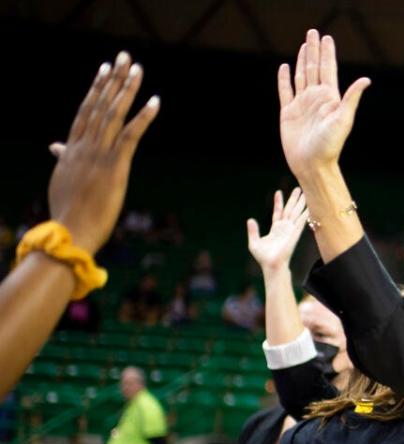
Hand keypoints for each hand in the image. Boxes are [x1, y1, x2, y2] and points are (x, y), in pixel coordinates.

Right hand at [48, 51, 159, 252]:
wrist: (71, 232)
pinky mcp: (115, 165)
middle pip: (100, 105)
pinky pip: (131, 135)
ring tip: (137, 68)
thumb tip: (55, 146)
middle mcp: (85, 146)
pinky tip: (155, 100)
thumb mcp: (63, 179)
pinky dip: (143, 116)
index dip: (95, 89)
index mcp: (73, 150)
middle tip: (124, 57)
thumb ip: (63, 159)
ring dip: (126, 89)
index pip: (85, 112)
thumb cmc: (68, 211)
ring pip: (114, 114)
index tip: (104, 70)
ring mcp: (99, 154)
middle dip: (113, 79)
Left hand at [247, 188, 308, 271]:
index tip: (279, 192)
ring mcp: (290, 230)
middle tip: (298, 189)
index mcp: (275, 229)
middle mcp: (284, 228)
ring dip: (301, 203)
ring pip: (296, 213)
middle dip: (294, 199)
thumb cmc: (264, 257)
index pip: (278, 212)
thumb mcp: (254, 242)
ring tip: (305, 193)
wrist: (271, 265)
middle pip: (290, 210)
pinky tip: (309, 206)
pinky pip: (301, 221)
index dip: (278, 202)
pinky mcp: (295, 233)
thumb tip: (250, 220)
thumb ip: (253, 231)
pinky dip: (305, 214)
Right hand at [278, 30, 369, 178]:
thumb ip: (351, 98)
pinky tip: (285, 68)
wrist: (312, 165)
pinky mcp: (288, 113)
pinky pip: (285, 91)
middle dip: (314, 50)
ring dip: (302, 60)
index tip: (327, 38)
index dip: (327, 53)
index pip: (328, 69)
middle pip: (314, 68)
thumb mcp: (343, 120)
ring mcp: (302, 105)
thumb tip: (366, 80)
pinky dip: (284, 79)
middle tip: (313, 32)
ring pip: (301, 76)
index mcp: (329, 98)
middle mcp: (316, 98)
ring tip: (303, 45)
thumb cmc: (330, 146)